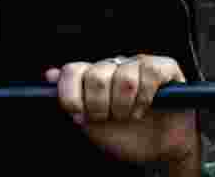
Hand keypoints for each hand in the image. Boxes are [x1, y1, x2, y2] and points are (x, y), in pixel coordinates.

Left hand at [45, 55, 196, 166]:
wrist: (161, 150)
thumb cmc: (127, 137)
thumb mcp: (94, 126)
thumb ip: (73, 102)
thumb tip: (49, 75)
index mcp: (94, 76)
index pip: (73, 70)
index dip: (71, 94)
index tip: (78, 114)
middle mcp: (115, 65)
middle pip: (96, 75)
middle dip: (99, 106)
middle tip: (108, 118)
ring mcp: (139, 64)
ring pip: (124, 76)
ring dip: (124, 106)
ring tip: (128, 116)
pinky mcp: (165, 67)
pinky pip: (150, 73)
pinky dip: (145, 97)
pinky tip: (144, 108)